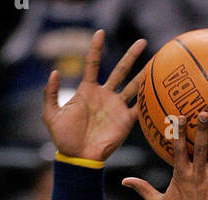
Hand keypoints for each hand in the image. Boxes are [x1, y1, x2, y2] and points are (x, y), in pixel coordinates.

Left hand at [43, 29, 146, 162]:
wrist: (78, 159)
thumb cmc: (64, 139)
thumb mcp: (51, 115)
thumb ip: (50, 93)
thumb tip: (55, 71)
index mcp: (87, 91)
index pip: (93, 63)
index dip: (96, 48)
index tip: (101, 32)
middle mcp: (105, 96)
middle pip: (121, 70)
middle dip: (131, 56)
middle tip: (142, 42)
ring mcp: (116, 108)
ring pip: (133, 85)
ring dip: (144, 73)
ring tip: (156, 60)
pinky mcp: (125, 122)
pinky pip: (138, 107)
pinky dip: (147, 98)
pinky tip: (156, 88)